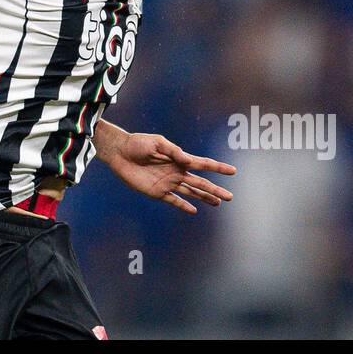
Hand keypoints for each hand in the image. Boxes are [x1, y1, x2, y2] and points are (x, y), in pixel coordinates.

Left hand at [103, 132, 235, 214]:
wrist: (120, 152)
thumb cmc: (138, 143)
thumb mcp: (156, 143)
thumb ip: (173, 151)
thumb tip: (188, 160)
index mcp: (179, 159)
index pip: (202, 164)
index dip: (218, 167)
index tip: (233, 171)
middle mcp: (176, 172)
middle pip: (200, 183)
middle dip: (215, 189)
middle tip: (230, 197)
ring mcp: (168, 183)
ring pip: (191, 192)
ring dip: (204, 198)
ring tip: (218, 203)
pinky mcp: (157, 192)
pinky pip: (173, 200)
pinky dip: (184, 206)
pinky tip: (194, 210)